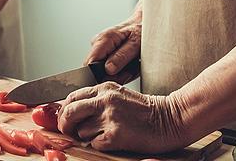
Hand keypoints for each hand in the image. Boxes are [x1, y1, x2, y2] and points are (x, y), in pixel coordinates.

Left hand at [58, 82, 186, 153]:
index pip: (72, 97)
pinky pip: (95, 144)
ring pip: (81, 131)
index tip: (65, 119)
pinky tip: (113, 141)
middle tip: (70, 132)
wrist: (171, 119)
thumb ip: (98, 100)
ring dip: (88, 137)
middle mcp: (105, 100)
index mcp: (105, 88)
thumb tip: (74, 112)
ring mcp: (110, 117)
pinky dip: (100, 146)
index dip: (64, 110)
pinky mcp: (115, 135)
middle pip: (69, 112)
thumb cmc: (146, 111)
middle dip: (65, 124)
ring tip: (104, 135)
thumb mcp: (119, 95)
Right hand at [85, 19, 141, 82]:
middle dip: (116, 75)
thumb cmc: (142, 29)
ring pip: (106, 72)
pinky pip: (112, 68)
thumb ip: (122, 56)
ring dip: (122, 73)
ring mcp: (102, 48)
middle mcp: (99, 43)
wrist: (145, 21)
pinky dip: (124, 70)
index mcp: (103, 39)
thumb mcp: (136, 43)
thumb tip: (108, 70)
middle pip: (98, 71)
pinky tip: (132, 64)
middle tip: (132, 69)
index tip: (117, 76)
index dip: (100, 75)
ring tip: (134, 65)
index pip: (89, 64)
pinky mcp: (107, 53)